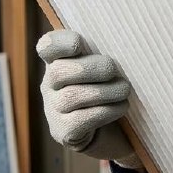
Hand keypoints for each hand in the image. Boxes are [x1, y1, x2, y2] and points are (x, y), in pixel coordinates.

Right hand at [37, 28, 141, 169]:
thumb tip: (125, 41)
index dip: (59, 43)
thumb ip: (103, 52)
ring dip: (104, 91)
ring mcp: (53, 109)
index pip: (47, 47)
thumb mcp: (101, 66)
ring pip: (71, 97)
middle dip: (90, 69)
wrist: (105, 129)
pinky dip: (107, 111)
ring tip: (124, 89)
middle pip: (58, 72)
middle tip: (113, 70)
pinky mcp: (64, 131)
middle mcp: (50, 85)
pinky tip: (121, 107)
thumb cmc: (105, 87)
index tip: (77, 43)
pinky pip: (82, 119)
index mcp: (59, 61)